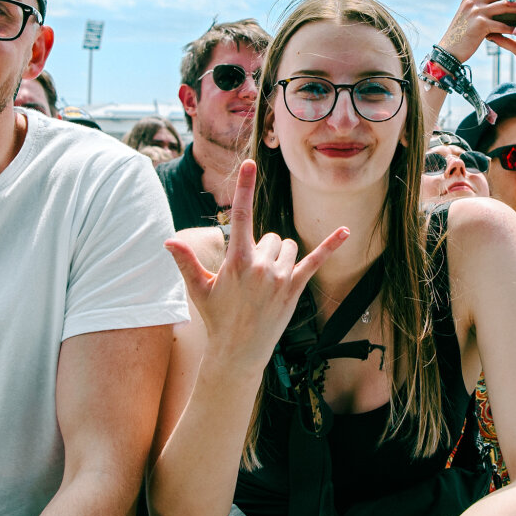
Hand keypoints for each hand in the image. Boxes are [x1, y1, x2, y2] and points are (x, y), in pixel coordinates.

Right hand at [164, 159, 347, 374]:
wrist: (238, 351)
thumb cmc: (217, 318)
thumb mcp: (199, 288)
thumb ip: (186, 261)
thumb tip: (169, 241)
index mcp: (236, 260)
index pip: (242, 215)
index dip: (245, 187)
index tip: (250, 164)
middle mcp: (260, 266)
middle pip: (269, 236)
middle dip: (261, 250)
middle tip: (249, 279)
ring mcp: (279, 277)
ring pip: (287, 246)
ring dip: (279, 257)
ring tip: (265, 282)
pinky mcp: (294, 289)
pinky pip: (316, 261)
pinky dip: (331, 245)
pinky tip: (346, 231)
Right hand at [438, 0, 515, 63]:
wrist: (448, 52)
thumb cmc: (458, 37)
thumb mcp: (463, 17)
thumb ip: (474, 8)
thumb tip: (492, 4)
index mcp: (467, 0)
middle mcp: (472, 3)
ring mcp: (476, 13)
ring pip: (504, 6)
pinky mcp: (481, 25)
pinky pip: (503, 24)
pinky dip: (512, 28)